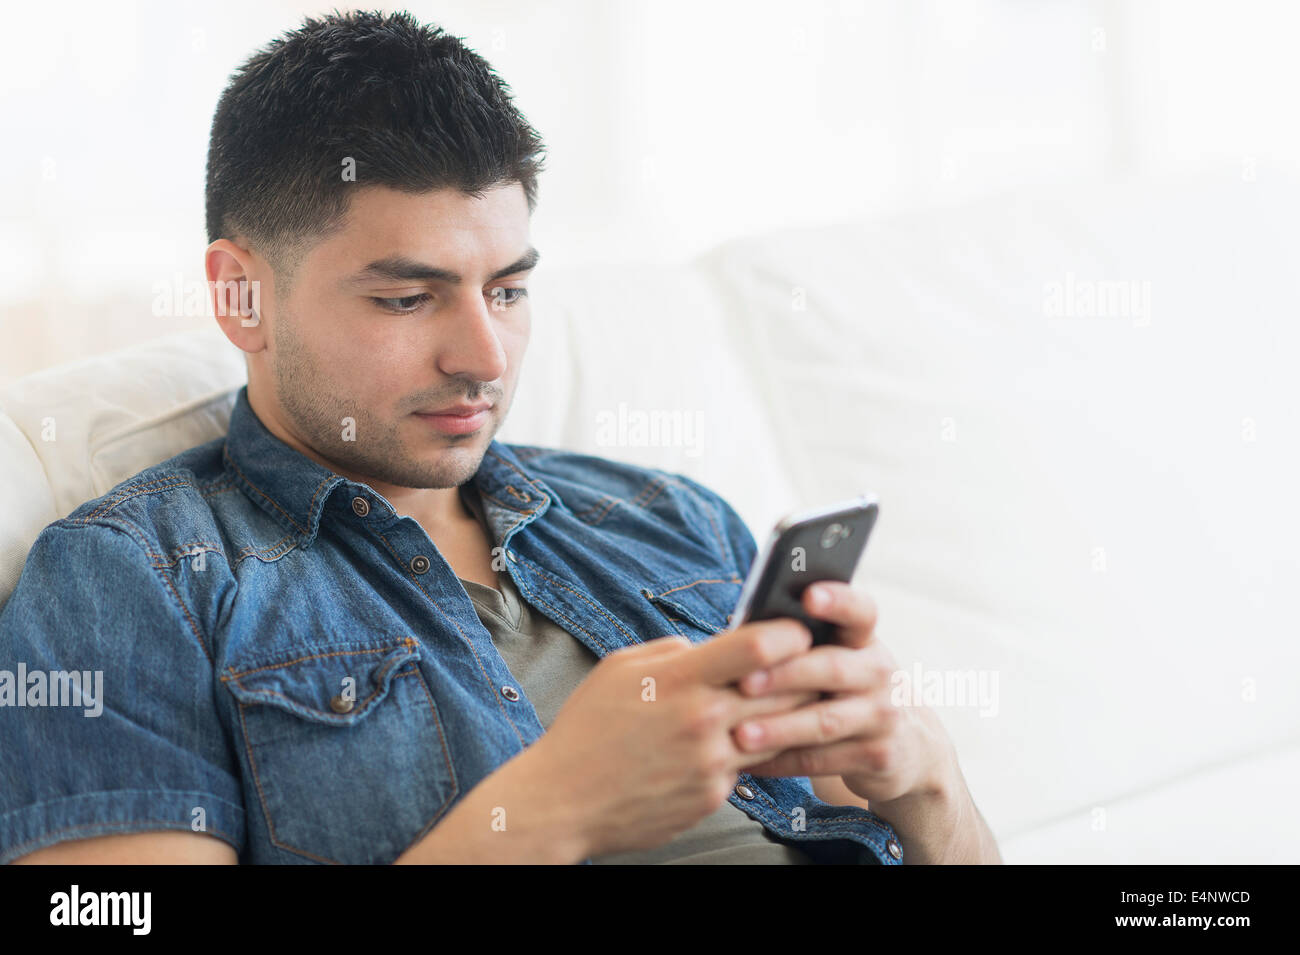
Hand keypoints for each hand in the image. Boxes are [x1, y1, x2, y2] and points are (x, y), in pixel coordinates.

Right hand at [531, 621, 821, 856]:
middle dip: (801, 675)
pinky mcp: (712, 797)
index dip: (788, 633)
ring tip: (786, 703)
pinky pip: (745, 768)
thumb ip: (672, 651)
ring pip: (775, 731)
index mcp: (679, 678)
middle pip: (783, 688)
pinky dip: (744, 754)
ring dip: (785, 717)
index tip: (797, 630)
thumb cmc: (587, 730)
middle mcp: (702, 720)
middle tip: (813, 664)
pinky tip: (734, 745)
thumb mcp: (619, 668)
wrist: (562, 801)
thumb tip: (714, 643)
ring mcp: (710, 762)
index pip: (758, 646)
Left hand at [729, 581, 955, 804]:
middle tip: (744, 682)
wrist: (910, 746)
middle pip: (833, 668)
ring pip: (825, 721)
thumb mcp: (841, 658)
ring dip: (779, 728)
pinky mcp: (878, 757)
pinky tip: (750, 762)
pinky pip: (822, 760)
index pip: (860, 611)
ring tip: (740, 735)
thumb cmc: (847, 689)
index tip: (809, 595)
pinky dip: (782, 761)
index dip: (838, 601)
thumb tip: (739, 635)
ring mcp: (883, 716)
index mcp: (864, 640)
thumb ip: (803, 645)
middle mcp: (880, 673)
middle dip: (785, 675)